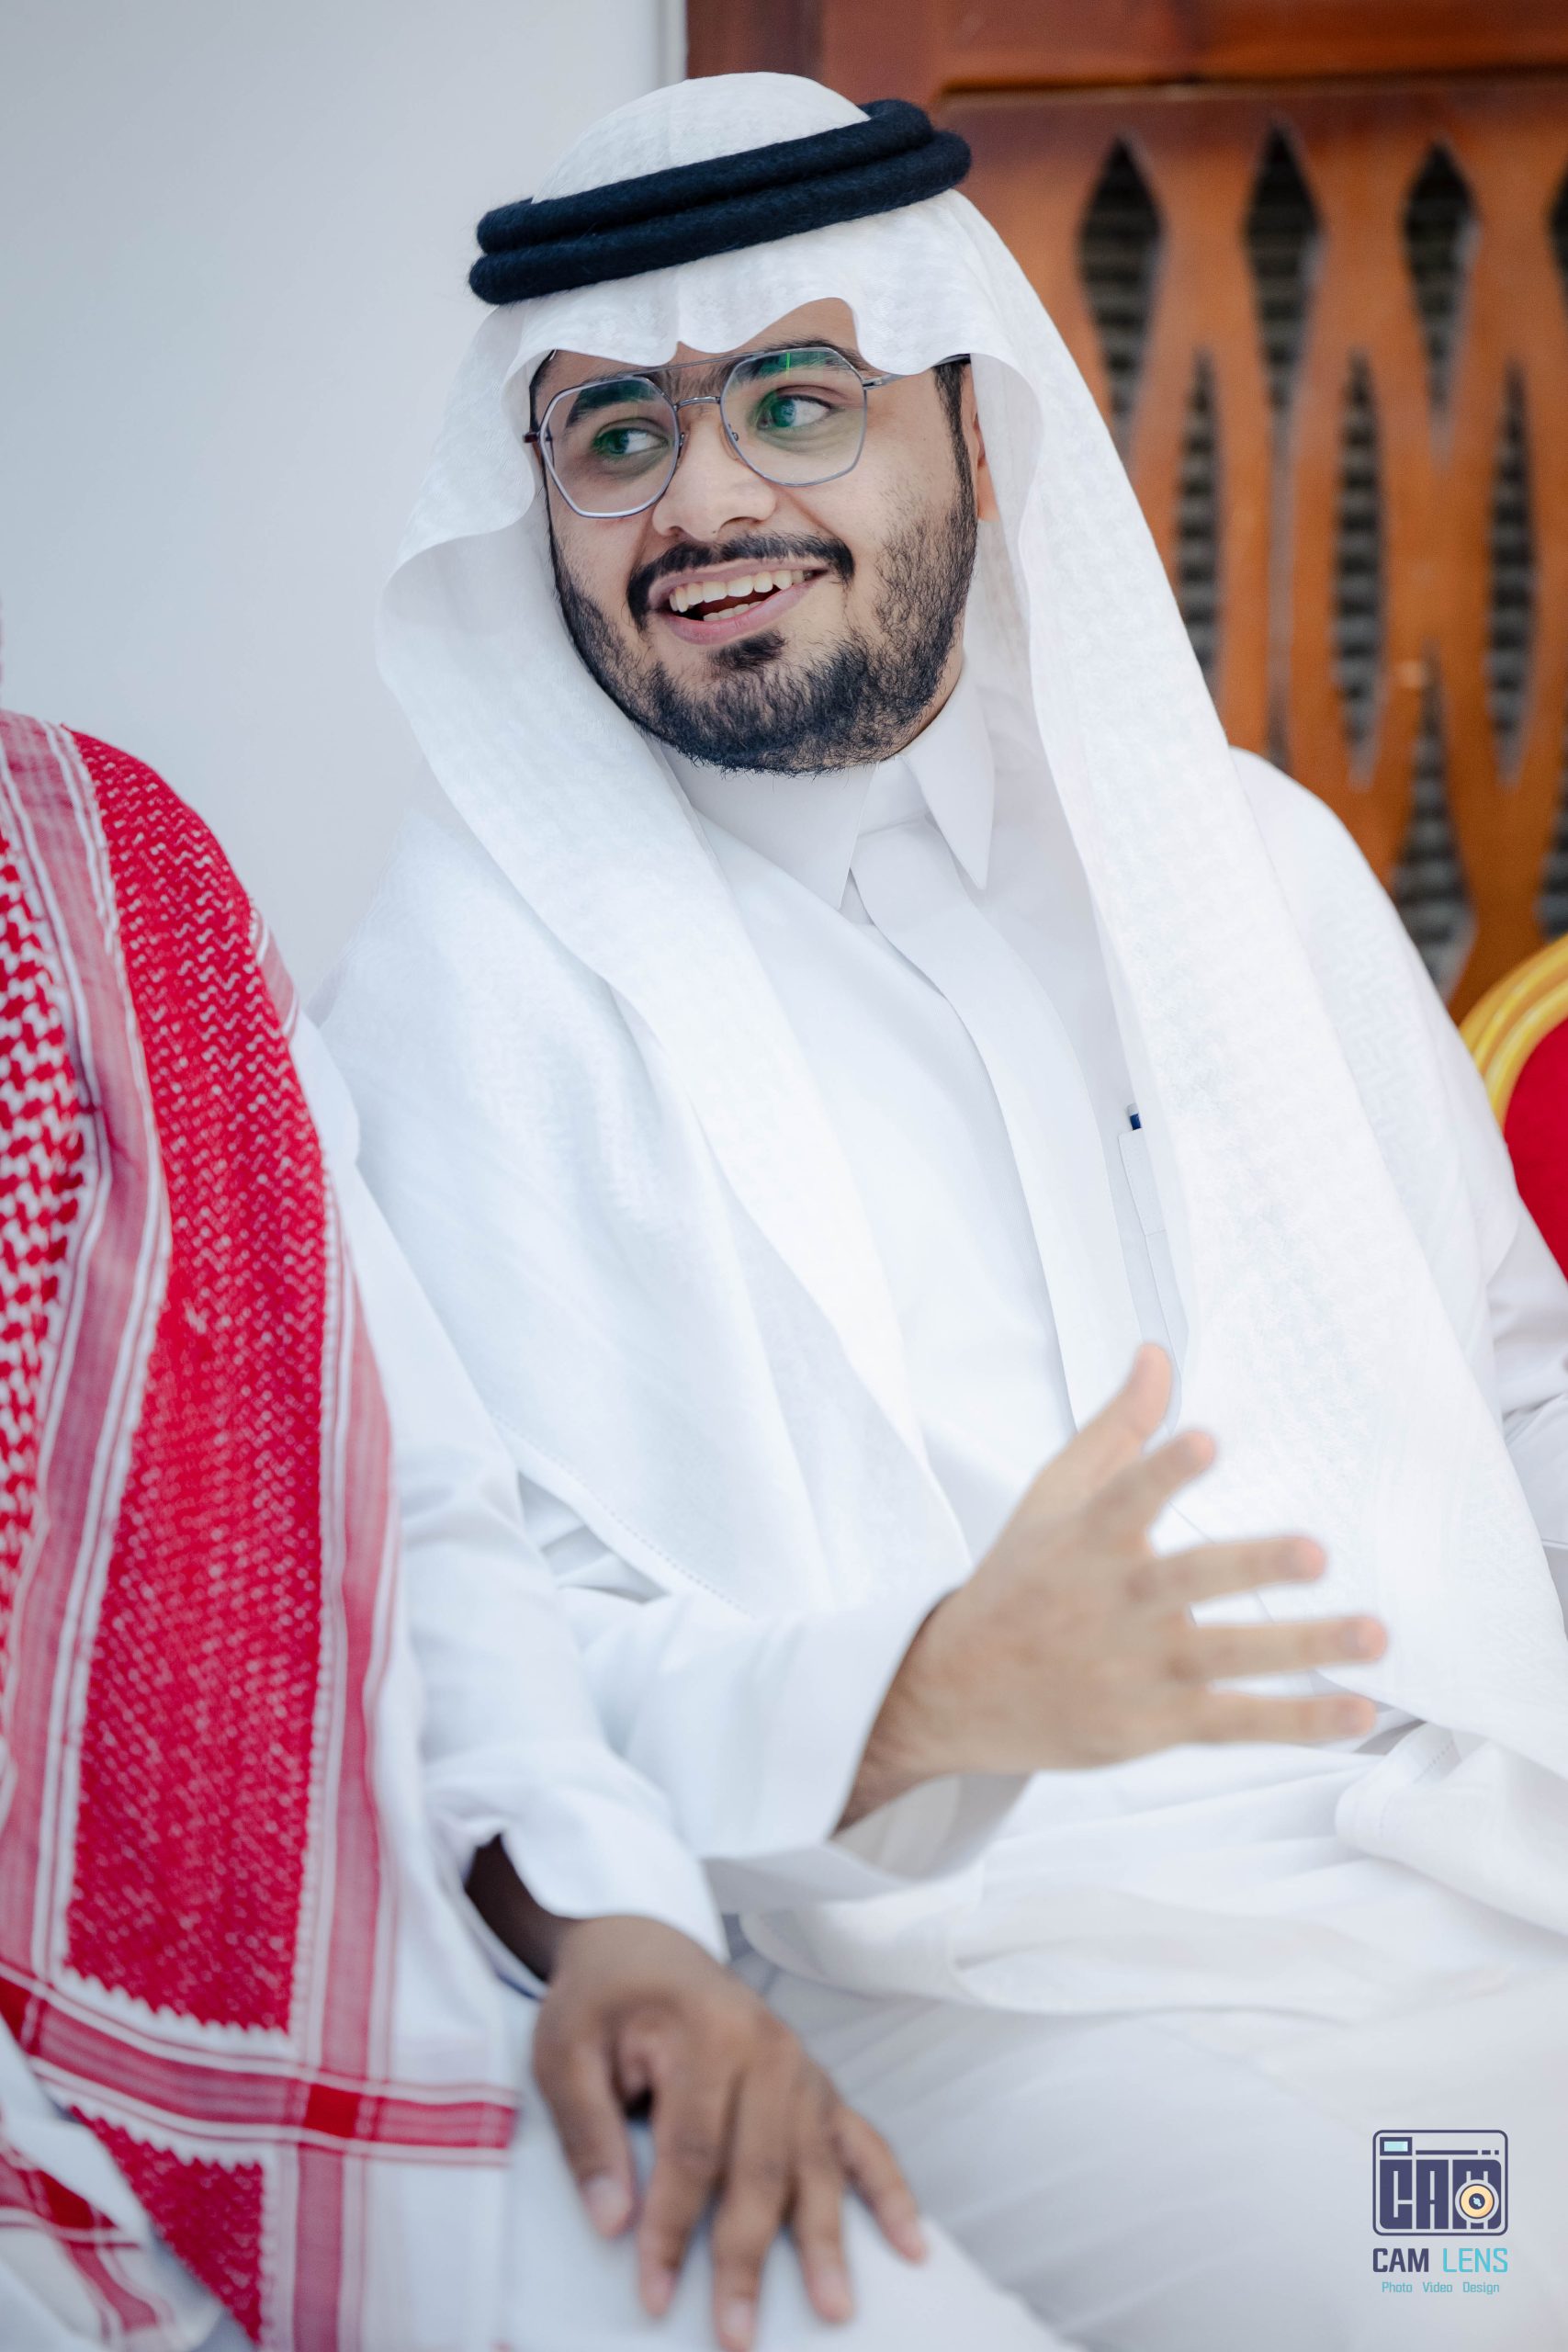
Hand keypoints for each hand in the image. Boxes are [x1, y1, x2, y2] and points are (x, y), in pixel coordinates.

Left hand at [530, 1914, 924, 2351]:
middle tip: (737, 2334)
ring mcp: (802, 2066)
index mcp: (704, 2033)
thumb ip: (588, 2133)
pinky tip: (910, 2245)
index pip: (691, 2151)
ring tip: (834, 2311)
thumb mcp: (564, 2051)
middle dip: (748, 2257)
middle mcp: (767, 2048)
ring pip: (814, 2165)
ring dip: (825, 2242)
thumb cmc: (600, 2002)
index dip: (670, 2228)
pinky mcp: (818, 2084)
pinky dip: (890, 2192)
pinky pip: (863, 2140)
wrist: (643, 1944)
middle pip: (761, 2168)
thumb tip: (612, 2223)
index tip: (652, 2295)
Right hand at [845, 1345, 1385, 1819]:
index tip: (1203, 1441)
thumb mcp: (1052, 1497)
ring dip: (1300, 1647)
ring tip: (1371, 1634)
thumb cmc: (1019, 1582)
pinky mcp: (1155, 1725)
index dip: (1161, 1471)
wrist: (960, 1692)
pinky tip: (1357, 1711)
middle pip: (1186, 1583)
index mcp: (1084, 1541)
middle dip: (1250, 1566)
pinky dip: (1295, 1721)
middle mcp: (1112, 1605)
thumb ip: (1117, 1429)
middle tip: (1315, 1552)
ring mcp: (1136, 1670)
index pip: (1122, 1499)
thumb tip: (1158, 1355)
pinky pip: (1234, 1723)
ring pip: (1225, 1659)